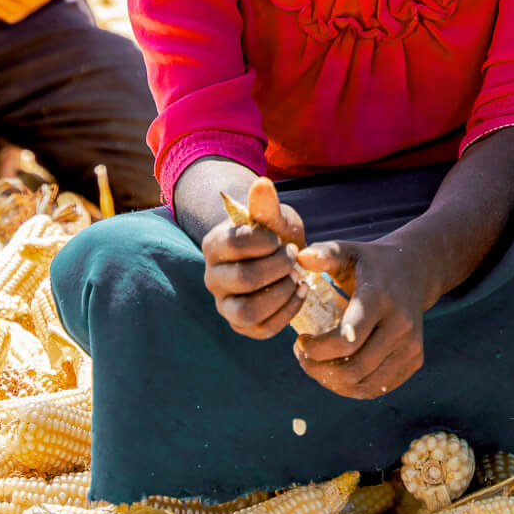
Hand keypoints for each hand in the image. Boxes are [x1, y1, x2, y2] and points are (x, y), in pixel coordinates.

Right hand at [200, 181, 307, 339]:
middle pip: (243, 279)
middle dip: (278, 266)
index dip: (266, 241)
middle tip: (293, 255)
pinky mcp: (242, 326)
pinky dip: (287, 312)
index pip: (235, 244)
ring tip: (297, 277)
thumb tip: (261, 183)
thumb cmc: (273, 233)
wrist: (277, 258)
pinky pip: (262, 330)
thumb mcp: (273, 216)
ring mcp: (225, 305)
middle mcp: (212, 278)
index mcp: (213, 245)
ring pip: (247, 312)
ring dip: (281, 293)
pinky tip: (300, 292)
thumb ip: (266, 204)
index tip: (280, 238)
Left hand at [291, 237, 430, 400]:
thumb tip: (299, 257)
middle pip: (355, 368)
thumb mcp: (348, 250)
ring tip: (315, 365)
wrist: (414, 270)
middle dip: (319, 369)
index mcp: (380, 298)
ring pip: (365, 384)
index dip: (317, 349)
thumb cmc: (371, 262)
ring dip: (333, 382)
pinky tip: (336, 371)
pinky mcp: (414, 360)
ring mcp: (411, 346)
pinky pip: (377, 388)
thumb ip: (324, 253)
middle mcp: (401, 325)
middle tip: (302, 357)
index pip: (347, 339)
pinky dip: (352, 388)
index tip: (299, 340)